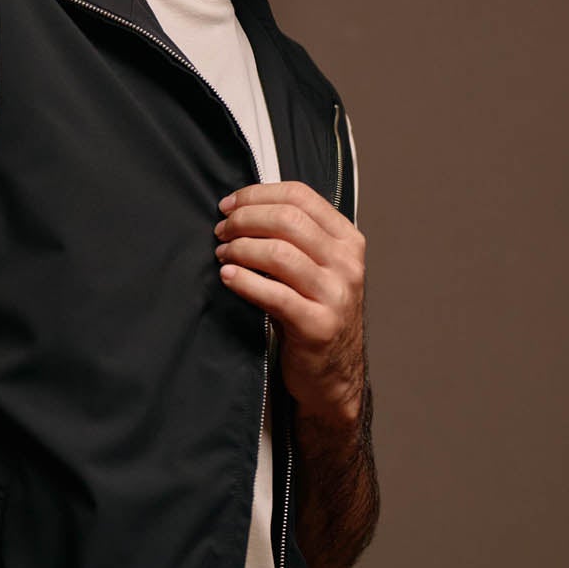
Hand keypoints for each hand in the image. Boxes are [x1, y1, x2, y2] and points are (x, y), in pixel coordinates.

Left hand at [214, 180, 366, 421]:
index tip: (229, 205)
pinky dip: (244, 281)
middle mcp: (346, 264)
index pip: (300, 196)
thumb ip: (295, 236)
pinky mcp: (318, 326)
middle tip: (221, 231)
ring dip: (240, 249)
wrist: (333, 372)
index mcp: (347, 240)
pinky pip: (274, 294)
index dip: (257, 195)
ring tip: (222, 254)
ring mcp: (335, 296)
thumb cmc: (314, 312)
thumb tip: (241, 207)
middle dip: (244, 220)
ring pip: (279, 253)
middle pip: (287, 220)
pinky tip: (227, 277)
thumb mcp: (318, 267)